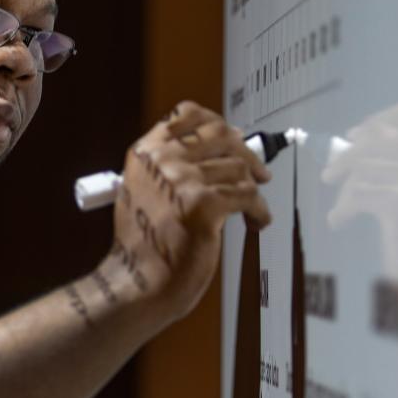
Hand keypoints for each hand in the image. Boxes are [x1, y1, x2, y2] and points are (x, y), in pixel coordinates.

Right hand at [102, 101, 271, 323]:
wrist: (138, 283)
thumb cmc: (147, 244)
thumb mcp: (146, 188)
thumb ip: (174, 163)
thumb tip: (224, 141)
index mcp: (146, 152)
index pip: (188, 114)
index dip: (218, 123)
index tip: (234, 137)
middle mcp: (161, 160)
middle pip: (221, 135)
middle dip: (246, 154)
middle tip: (258, 173)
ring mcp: (182, 180)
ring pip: (238, 169)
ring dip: (252, 191)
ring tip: (249, 210)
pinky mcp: (203, 205)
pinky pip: (248, 195)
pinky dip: (259, 210)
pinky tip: (255, 222)